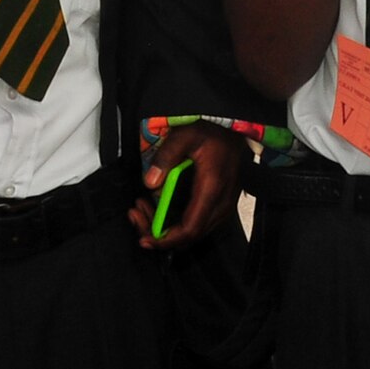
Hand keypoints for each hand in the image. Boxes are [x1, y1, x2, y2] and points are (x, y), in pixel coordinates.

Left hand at [127, 123, 248, 250]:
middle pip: (190, 235)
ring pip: (194, 231)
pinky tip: (160, 206)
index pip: (190, 229)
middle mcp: (221, 202)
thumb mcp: (184, 136)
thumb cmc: (212, 131)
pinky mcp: (220, 204)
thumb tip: (150, 183)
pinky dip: (177, 221)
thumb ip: (166, 158)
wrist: (232, 129)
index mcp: (212, 188)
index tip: (146, 238)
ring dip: (166, 226)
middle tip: (137, 215)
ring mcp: (223, 205)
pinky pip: (198, 222)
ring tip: (143, 208)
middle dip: (160, 233)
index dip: (166, 239)